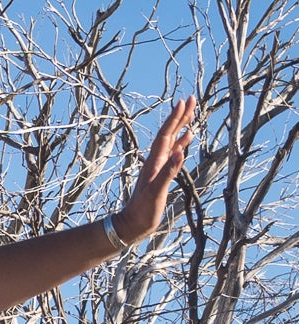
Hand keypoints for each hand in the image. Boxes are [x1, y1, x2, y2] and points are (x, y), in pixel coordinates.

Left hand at [114, 95, 194, 242]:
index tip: (183, 102)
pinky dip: (181, 143)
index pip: (166, 135)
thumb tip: (179, 153)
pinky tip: (187, 138)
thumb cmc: (143, 211)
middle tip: (191, 99)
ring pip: (172, 140)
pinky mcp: (162, 174)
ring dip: (181, 125)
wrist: (133, 224)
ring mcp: (159, 166)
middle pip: (169, 133)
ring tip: (191, 112)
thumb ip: (168, 173)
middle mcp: (156, 161)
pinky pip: (173, 153)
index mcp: (154, 162)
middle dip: (180, 115)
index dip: (175, 119)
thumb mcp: (156, 192)